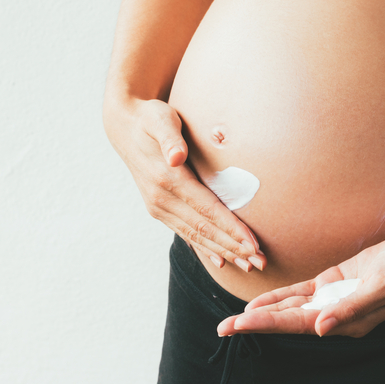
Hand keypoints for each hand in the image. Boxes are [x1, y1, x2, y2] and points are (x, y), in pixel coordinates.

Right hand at [103, 97, 265, 271]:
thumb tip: (176, 157)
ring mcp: (159, 207)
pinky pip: (186, 233)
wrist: (124, 127)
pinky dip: (205, 248)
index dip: (231, 228)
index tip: (253, 243)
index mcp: (166, 179)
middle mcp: (161, 199)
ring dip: (224, 252)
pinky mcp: (160, 210)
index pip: (207, 210)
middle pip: (204, 229)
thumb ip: (170, 137)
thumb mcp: (160, 119)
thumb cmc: (150, 118)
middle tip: (260, 263)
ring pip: (196, 236)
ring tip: (249, 265)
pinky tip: (220, 261)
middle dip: (234, 248)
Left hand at [217, 234, 384, 337]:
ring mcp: (331, 300)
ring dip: (262, 313)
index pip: (298, 324)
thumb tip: (319, 328)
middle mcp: (333, 315)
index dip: (267, 324)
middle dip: (254, 323)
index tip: (241, 324)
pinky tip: (261, 303)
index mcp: (345, 322)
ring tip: (234, 319)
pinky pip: (299, 293)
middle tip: (222, 328)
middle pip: (286, 321)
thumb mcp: (382, 287)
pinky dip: (279, 297)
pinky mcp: (331, 284)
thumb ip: (351, 308)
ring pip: (289, 308)